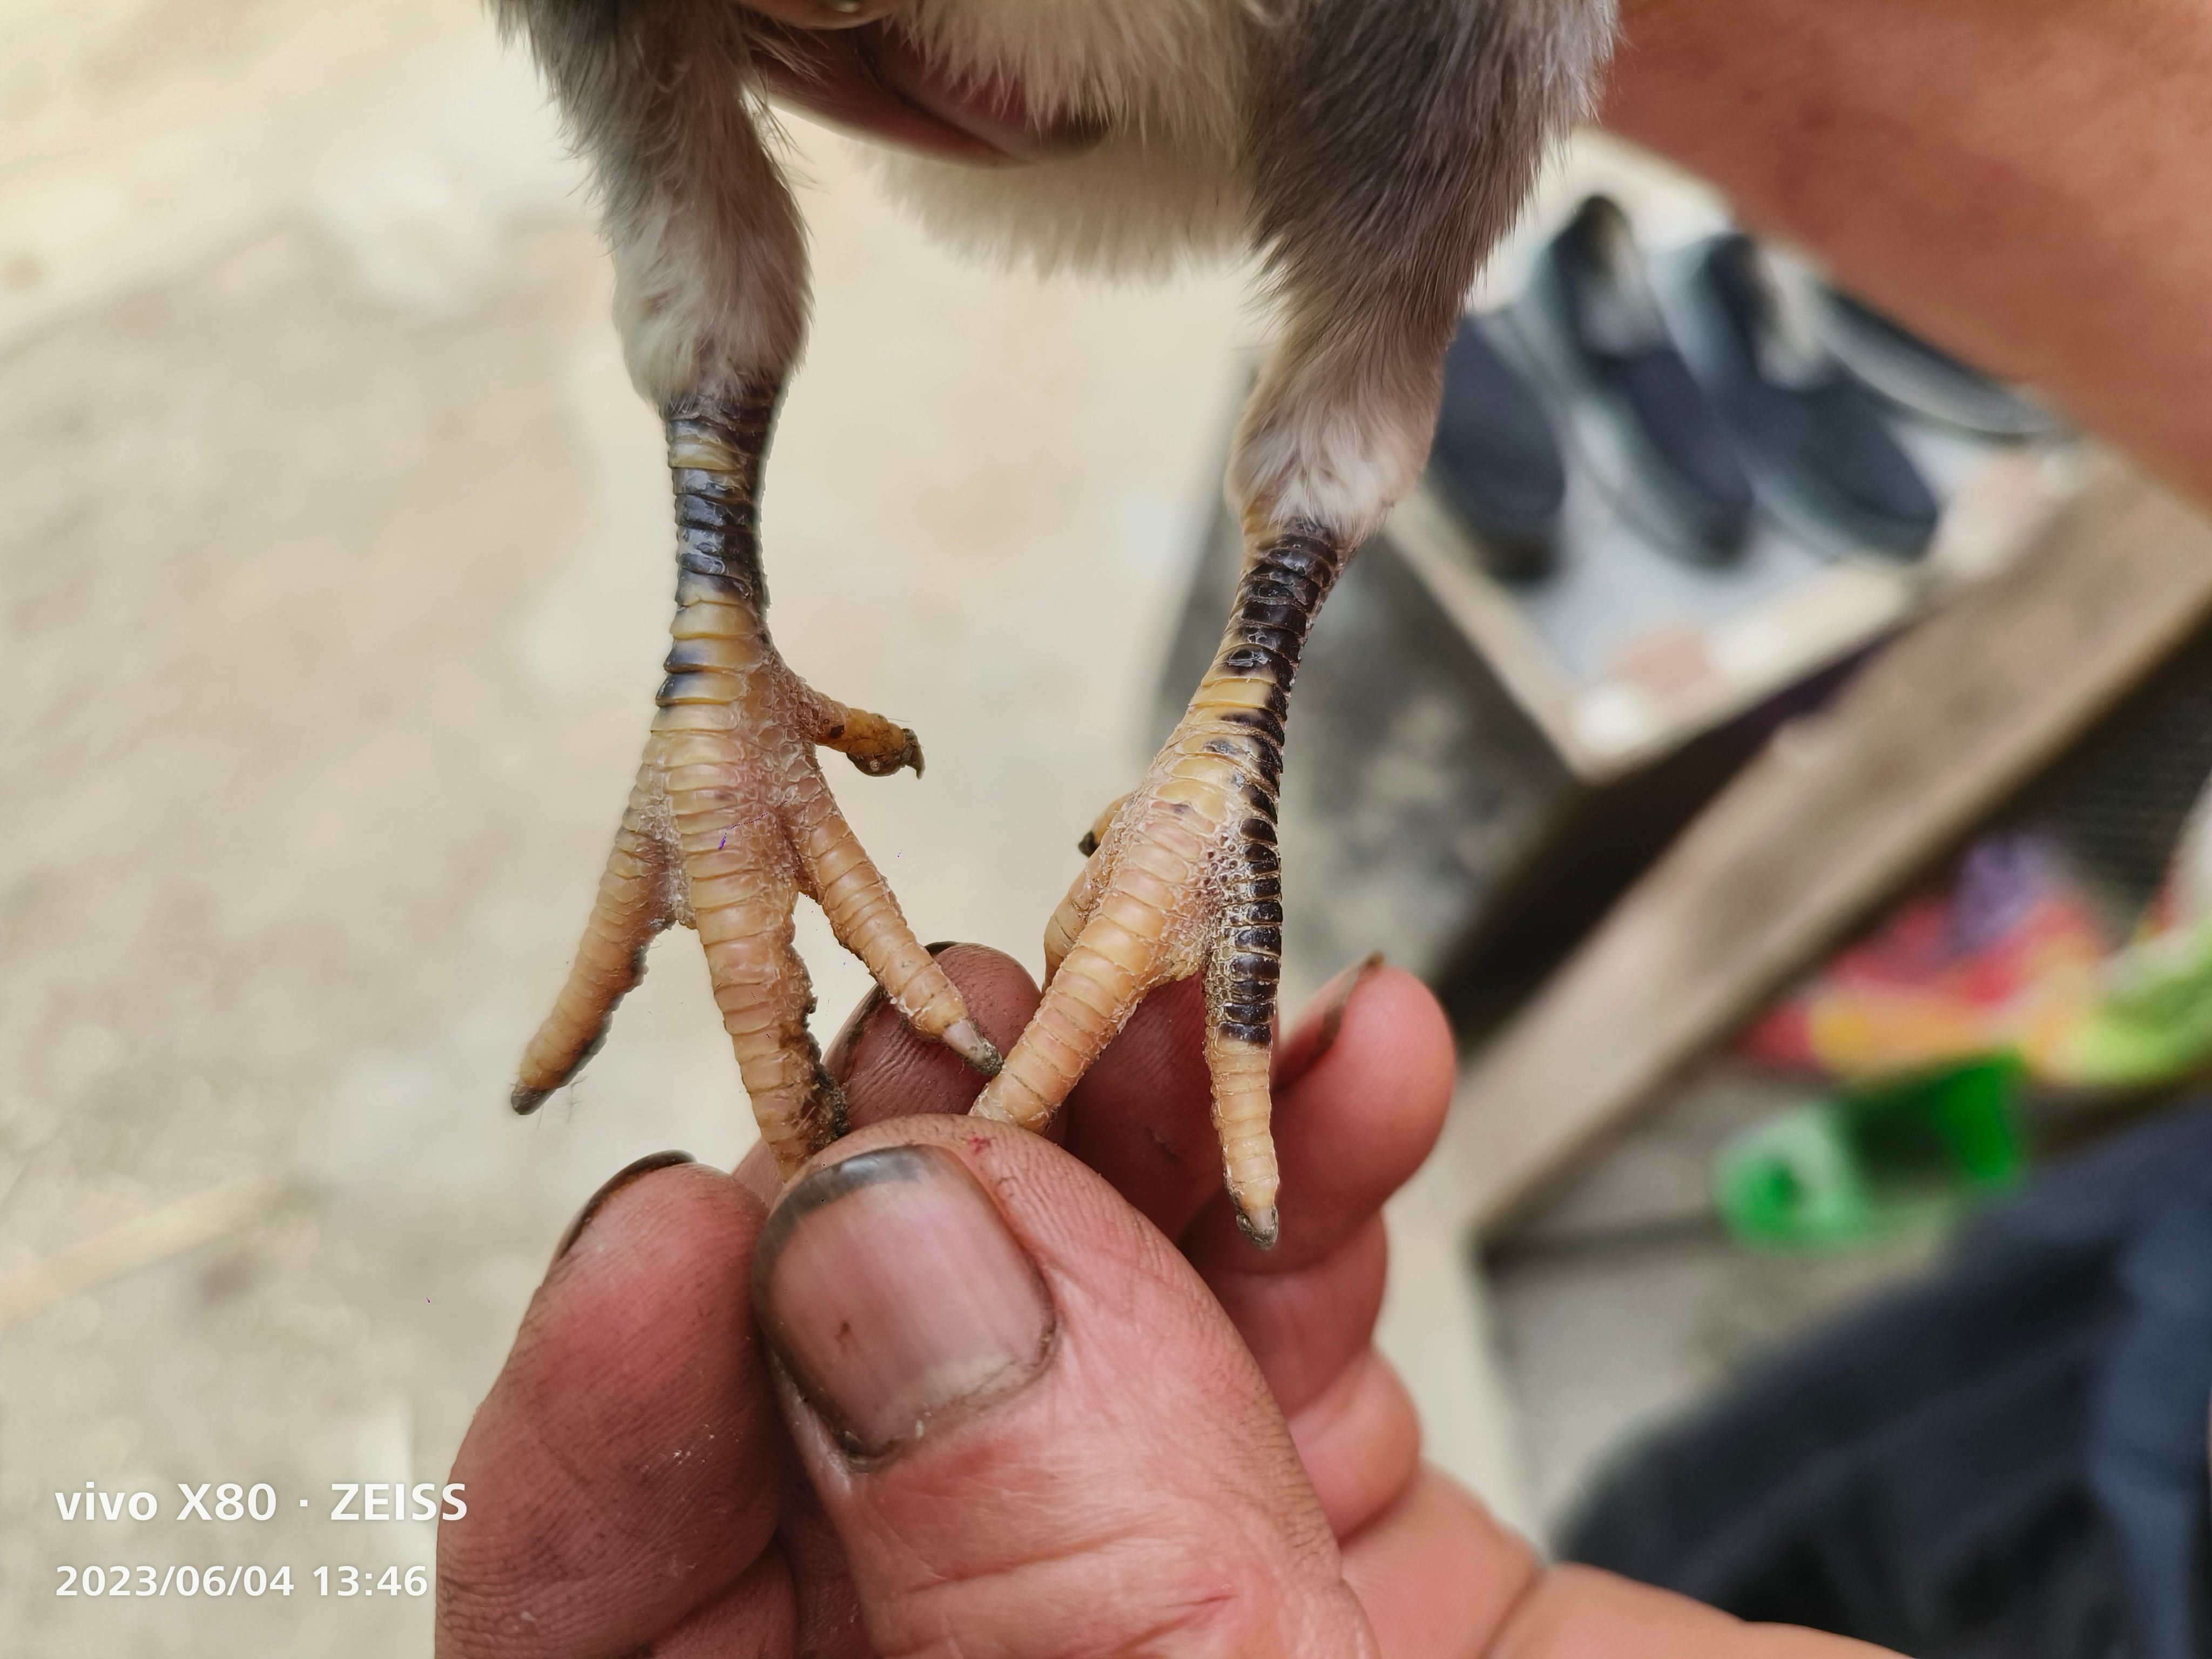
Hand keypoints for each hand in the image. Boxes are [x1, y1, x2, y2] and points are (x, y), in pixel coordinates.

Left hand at [435, 946, 1882, 1655]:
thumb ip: (1069, 1590)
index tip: (698, 1223)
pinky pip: (1278, 1350)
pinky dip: (1313, 1188)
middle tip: (983, 1020)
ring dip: (1129, 1139)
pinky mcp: (1358, 1579)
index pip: (616, 1653)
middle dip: (913, 1202)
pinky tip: (1365, 1071)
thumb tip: (877, 1254)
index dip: (610, 1439)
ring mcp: (1167, 1650)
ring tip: (1201, 1001)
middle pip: (842, 1456)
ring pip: (1067, 1349)